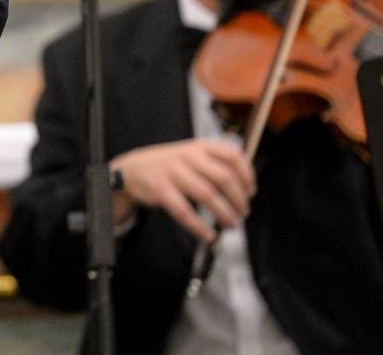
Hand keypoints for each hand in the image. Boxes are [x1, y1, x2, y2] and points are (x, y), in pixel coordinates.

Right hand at [110, 138, 255, 242]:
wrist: (130, 169)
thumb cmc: (167, 164)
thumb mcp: (190, 153)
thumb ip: (215, 163)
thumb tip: (244, 187)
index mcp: (199, 146)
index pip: (232, 156)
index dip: (247, 175)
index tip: (251, 192)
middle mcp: (187, 156)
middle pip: (224, 178)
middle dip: (239, 200)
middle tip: (243, 213)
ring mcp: (173, 172)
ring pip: (208, 195)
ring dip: (224, 214)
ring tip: (231, 224)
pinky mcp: (160, 190)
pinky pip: (185, 211)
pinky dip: (199, 227)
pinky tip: (208, 235)